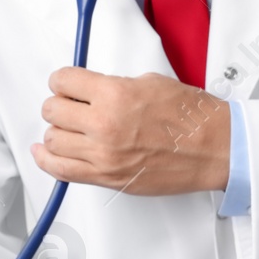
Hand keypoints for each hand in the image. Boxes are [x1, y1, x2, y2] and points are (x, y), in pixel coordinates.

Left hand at [30, 68, 230, 195]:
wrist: (215, 149)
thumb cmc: (191, 117)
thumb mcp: (149, 82)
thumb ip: (113, 85)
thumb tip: (90, 90)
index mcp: (115, 95)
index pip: (62, 82)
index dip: (62, 81)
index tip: (66, 84)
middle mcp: (105, 125)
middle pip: (52, 111)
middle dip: (60, 104)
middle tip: (71, 105)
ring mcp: (104, 155)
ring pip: (53, 140)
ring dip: (58, 131)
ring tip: (70, 129)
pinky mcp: (107, 177)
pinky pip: (61, 170)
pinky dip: (46, 159)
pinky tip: (43, 151)